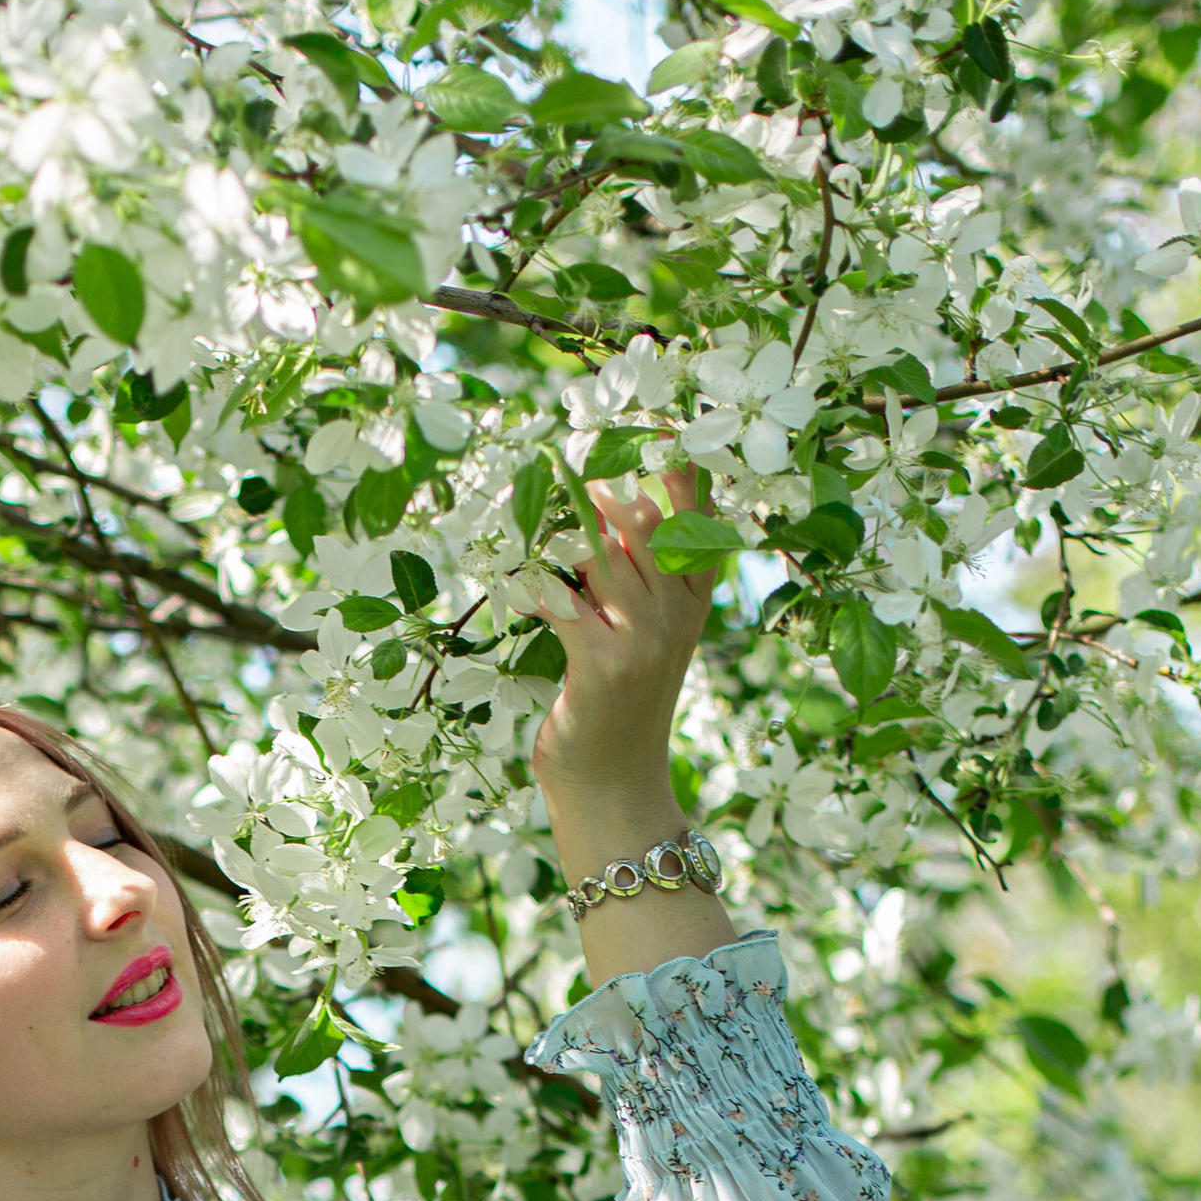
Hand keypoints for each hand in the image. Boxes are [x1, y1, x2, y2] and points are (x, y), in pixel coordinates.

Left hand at [528, 464, 719, 826]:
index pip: (694, 508)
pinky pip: (560, 599)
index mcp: (694, 596)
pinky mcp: (602, 664)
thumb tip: (593, 503)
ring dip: (557, 518)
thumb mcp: (641, 632)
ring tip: (523, 494)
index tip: (641, 413)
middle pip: (647, 518)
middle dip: (603, 476)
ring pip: (603, 550)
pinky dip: (528, 577)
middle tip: (556, 452)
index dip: (671, 457)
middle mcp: (678, 612)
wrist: (614, 787)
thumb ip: (631, 574)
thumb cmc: (617, 706)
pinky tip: (505, 564)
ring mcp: (644, 638)